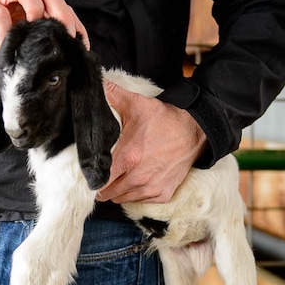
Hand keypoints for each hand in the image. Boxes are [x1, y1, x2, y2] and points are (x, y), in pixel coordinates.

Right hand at [0, 0, 87, 51]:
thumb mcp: (15, 38)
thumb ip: (32, 43)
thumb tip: (55, 64)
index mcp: (32, 2)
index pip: (61, 7)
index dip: (74, 24)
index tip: (81, 46)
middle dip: (62, 14)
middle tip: (65, 39)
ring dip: (35, 10)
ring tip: (36, 34)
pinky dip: (5, 28)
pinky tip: (7, 45)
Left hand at [97, 80, 207, 203]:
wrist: (194, 131)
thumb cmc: (164, 119)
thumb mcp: (136, 105)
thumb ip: (112, 95)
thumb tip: (96, 83)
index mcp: (127, 158)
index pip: (99, 180)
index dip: (92, 178)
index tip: (91, 172)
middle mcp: (138, 177)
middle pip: (108, 193)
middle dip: (103, 185)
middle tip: (104, 173)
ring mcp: (151, 188)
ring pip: (122, 198)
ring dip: (118, 190)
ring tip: (120, 175)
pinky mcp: (163, 193)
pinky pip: (139, 200)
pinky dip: (135, 193)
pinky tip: (136, 179)